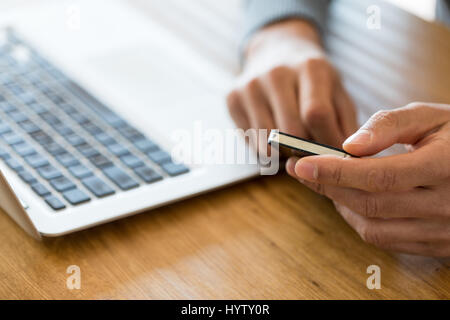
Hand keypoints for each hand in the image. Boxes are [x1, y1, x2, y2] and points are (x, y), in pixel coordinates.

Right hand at [227, 19, 357, 150]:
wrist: (276, 50)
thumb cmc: (312, 78)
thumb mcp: (337, 91)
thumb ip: (345, 124)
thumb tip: (348, 160)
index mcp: (310, 67)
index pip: (316, 114)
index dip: (326, 142)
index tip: (332, 156)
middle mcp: (277, 73)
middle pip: (291, 131)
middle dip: (304, 151)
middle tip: (311, 155)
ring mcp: (251, 85)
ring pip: (267, 141)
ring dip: (282, 154)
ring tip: (292, 146)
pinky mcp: (232, 98)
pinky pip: (250, 140)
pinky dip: (264, 148)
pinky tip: (272, 137)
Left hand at [286, 103, 449, 256]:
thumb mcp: (430, 117)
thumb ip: (389, 125)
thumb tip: (348, 146)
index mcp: (445, 166)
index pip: (380, 175)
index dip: (335, 171)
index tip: (301, 163)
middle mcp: (447, 205)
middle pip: (371, 204)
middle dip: (327, 186)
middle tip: (301, 170)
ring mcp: (444, 230)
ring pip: (374, 229)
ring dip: (341, 206)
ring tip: (324, 183)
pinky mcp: (438, 245)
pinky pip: (387, 241)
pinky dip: (359, 221)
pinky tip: (349, 201)